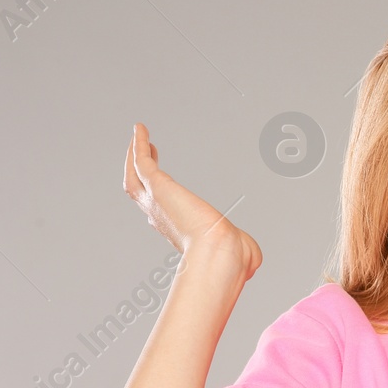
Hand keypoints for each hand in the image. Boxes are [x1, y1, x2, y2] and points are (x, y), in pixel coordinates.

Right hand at [124, 122, 261, 277]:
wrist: (220, 253)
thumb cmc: (231, 256)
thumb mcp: (237, 251)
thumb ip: (241, 247)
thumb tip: (254, 258)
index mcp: (178, 231)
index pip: (162, 210)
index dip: (159, 194)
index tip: (162, 180)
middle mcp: (160, 218)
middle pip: (140, 191)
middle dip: (140, 172)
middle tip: (147, 151)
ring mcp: (155, 202)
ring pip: (134, 176)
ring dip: (133, 157)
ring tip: (139, 136)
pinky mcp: (157, 187)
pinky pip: (141, 162)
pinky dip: (138, 145)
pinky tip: (140, 128)